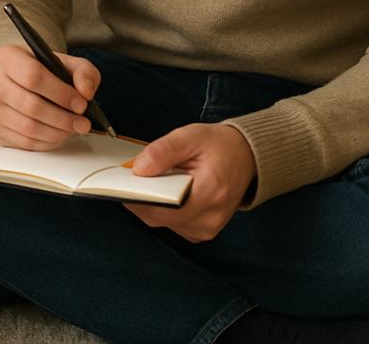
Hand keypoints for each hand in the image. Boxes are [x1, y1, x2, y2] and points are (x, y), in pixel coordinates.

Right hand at [0, 44, 100, 149]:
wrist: (22, 80)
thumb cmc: (44, 70)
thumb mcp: (67, 62)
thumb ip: (83, 72)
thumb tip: (85, 91)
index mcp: (7, 57)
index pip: (33, 76)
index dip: (60, 93)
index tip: (80, 103)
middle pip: (31, 105)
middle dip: (63, 118)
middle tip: (82, 122)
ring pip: (28, 127)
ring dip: (57, 132)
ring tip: (74, 128)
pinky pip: (25, 142)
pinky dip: (47, 142)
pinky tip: (59, 134)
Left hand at [123, 123, 256, 242]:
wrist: (246, 156)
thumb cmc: (219, 146)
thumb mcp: (190, 136)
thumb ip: (162, 151)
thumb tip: (137, 169)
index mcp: (210, 194)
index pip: (163, 209)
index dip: (138, 197)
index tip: (123, 182)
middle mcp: (210, 218)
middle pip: (158, 218)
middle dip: (142, 197)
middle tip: (135, 175)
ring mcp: (207, 229)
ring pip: (162, 222)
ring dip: (152, 203)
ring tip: (157, 180)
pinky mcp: (202, 231)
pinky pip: (172, 224)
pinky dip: (164, 209)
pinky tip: (169, 191)